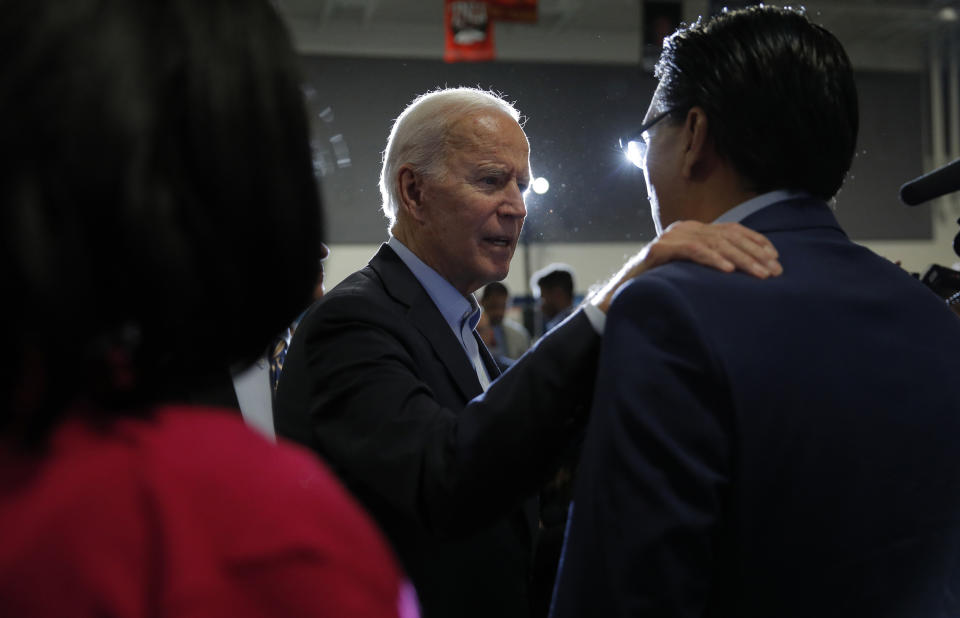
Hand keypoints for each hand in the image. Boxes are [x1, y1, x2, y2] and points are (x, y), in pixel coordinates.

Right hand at [588, 220, 780, 312]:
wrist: (621, 295)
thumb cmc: (659, 287)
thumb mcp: (692, 273)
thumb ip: (711, 264)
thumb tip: (746, 271)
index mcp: (693, 230)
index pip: (732, 230)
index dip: (755, 241)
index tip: (776, 257)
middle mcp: (683, 228)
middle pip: (727, 236)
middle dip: (754, 254)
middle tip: (774, 271)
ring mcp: (670, 237)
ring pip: (714, 243)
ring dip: (740, 259)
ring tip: (759, 274)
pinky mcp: (659, 249)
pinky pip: (692, 251)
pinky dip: (712, 260)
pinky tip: (728, 271)